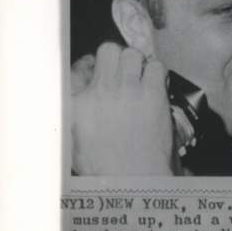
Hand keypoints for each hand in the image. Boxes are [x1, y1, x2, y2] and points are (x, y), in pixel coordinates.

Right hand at [71, 43, 173, 175]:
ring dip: (137, 64)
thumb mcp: (74, 141)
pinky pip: (156, 66)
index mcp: (75, 105)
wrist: (133, 180)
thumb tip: (82, 90)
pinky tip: (155, 87)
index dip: (90, 66)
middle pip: (107, 50)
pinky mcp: (153, 93)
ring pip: (132, 54)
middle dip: (115, 58)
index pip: (78, 67)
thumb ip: (76, 112)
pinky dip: (157, 74)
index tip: (97, 72)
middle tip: (122, 73)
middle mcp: (100, 91)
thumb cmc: (103, 167)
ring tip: (139, 80)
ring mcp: (127, 90)